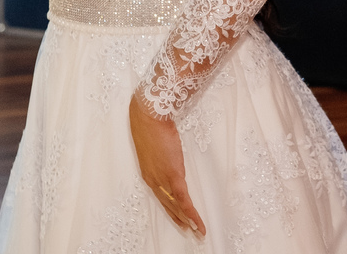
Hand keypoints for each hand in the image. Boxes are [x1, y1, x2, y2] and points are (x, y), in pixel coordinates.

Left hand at [128, 96, 205, 237]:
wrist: (149, 115)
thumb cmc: (152, 124)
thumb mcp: (157, 144)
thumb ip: (163, 155)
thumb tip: (172, 156)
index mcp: (149, 173)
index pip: (161, 198)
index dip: (171, 210)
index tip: (180, 220)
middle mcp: (153, 180)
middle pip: (168, 205)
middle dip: (180, 220)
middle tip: (191, 232)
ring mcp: (162, 179)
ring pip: (176, 206)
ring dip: (187, 221)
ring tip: (197, 232)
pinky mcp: (172, 175)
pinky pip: (183, 199)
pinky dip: (191, 213)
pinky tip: (197, 223)